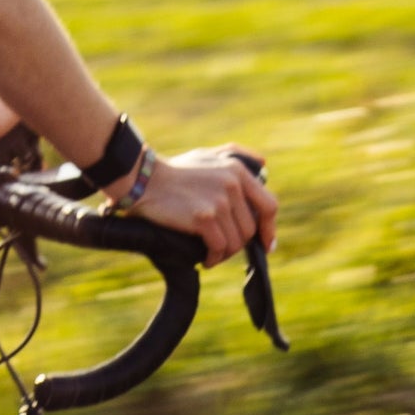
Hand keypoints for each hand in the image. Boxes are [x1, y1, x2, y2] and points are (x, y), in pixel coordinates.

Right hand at [128, 145, 279, 264]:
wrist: (145, 179)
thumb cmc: (176, 170)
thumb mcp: (208, 155)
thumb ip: (236, 155)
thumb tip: (264, 164)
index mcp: (238, 170)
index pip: (269, 205)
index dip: (269, 229)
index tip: (266, 244)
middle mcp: (233, 184)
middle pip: (249, 230)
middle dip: (237, 244)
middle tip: (221, 247)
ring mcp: (219, 201)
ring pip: (235, 242)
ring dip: (224, 253)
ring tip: (211, 253)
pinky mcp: (204, 217)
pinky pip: (219, 247)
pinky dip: (213, 258)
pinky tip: (205, 259)